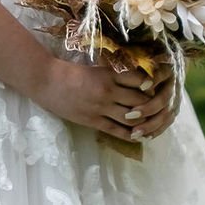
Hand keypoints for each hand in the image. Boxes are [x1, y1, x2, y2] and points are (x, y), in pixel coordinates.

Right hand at [37, 47, 179, 143]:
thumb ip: (111, 74)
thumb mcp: (94, 68)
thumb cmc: (69, 72)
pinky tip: (137, 136)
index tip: (156, 87)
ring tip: (151, 123)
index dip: (150, 85)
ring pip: (130, 117)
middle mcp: (108, 91)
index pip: (138, 80)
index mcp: (109, 75)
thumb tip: (131, 78)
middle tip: (158, 107)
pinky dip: (129, 134)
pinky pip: (116, 130)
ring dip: (142, 121)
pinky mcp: (93, 120)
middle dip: (150, 105)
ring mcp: (101, 107)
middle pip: (139, 100)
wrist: (47, 81)